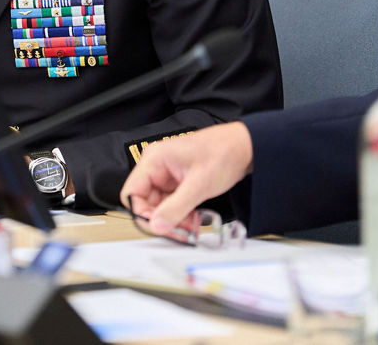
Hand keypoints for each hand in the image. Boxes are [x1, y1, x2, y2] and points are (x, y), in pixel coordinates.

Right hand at [120, 122, 253, 235]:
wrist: (245, 146)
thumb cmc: (223, 152)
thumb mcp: (198, 185)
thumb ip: (175, 208)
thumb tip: (157, 225)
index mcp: (153, 160)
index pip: (132, 193)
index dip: (142, 213)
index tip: (158, 227)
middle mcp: (156, 166)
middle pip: (145, 201)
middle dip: (162, 219)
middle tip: (179, 232)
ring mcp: (167, 174)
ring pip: (159, 205)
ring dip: (174, 219)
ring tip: (191, 227)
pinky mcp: (178, 181)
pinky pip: (172, 202)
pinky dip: (181, 214)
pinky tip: (193, 219)